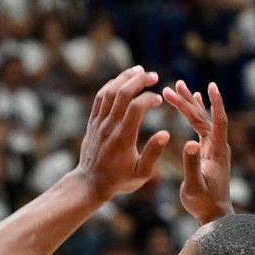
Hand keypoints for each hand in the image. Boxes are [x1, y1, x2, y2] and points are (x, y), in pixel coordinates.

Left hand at [73, 66, 172, 202]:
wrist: (89, 183)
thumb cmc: (118, 180)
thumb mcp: (141, 174)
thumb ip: (153, 153)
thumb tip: (165, 133)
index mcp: (123, 138)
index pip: (136, 108)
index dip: (149, 98)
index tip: (159, 99)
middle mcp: (109, 127)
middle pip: (122, 93)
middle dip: (139, 80)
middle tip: (153, 76)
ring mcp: (98, 123)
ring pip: (109, 92)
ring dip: (124, 78)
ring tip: (139, 71)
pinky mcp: (92, 122)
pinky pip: (100, 98)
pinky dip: (111, 85)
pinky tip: (122, 81)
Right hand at [161, 81, 233, 222]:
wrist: (213, 213)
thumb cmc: (202, 202)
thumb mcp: (194, 185)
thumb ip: (191, 164)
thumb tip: (189, 142)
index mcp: (216, 151)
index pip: (217, 122)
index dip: (215, 104)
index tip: (211, 85)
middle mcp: (217, 145)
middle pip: (204, 117)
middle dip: (189, 101)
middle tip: (174, 86)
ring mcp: (213, 147)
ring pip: (201, 120)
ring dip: (189, 104)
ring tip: (178, 87)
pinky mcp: (208, 150)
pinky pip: (201, 127)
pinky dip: (195, 114)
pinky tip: (193, 102)